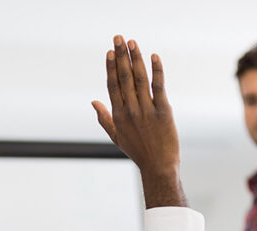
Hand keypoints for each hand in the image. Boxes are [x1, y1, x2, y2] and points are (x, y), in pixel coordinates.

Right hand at [93, 36, 184, 207]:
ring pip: (139, 79)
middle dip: (121, 56)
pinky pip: (158, 87)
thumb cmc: (138, 152)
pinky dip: (156, 70)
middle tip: (119, 38)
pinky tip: (154, 56)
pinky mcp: (163, 111)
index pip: (112, 85)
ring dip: (136, 58)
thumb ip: (104, 118)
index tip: (110, 51)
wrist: (158, 166)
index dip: (111, 67)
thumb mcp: (116, 136)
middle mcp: (131, 110)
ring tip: (132, 42)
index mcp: (119, 115)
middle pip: (123, 77)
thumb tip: (93, 101)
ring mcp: (146, 110)